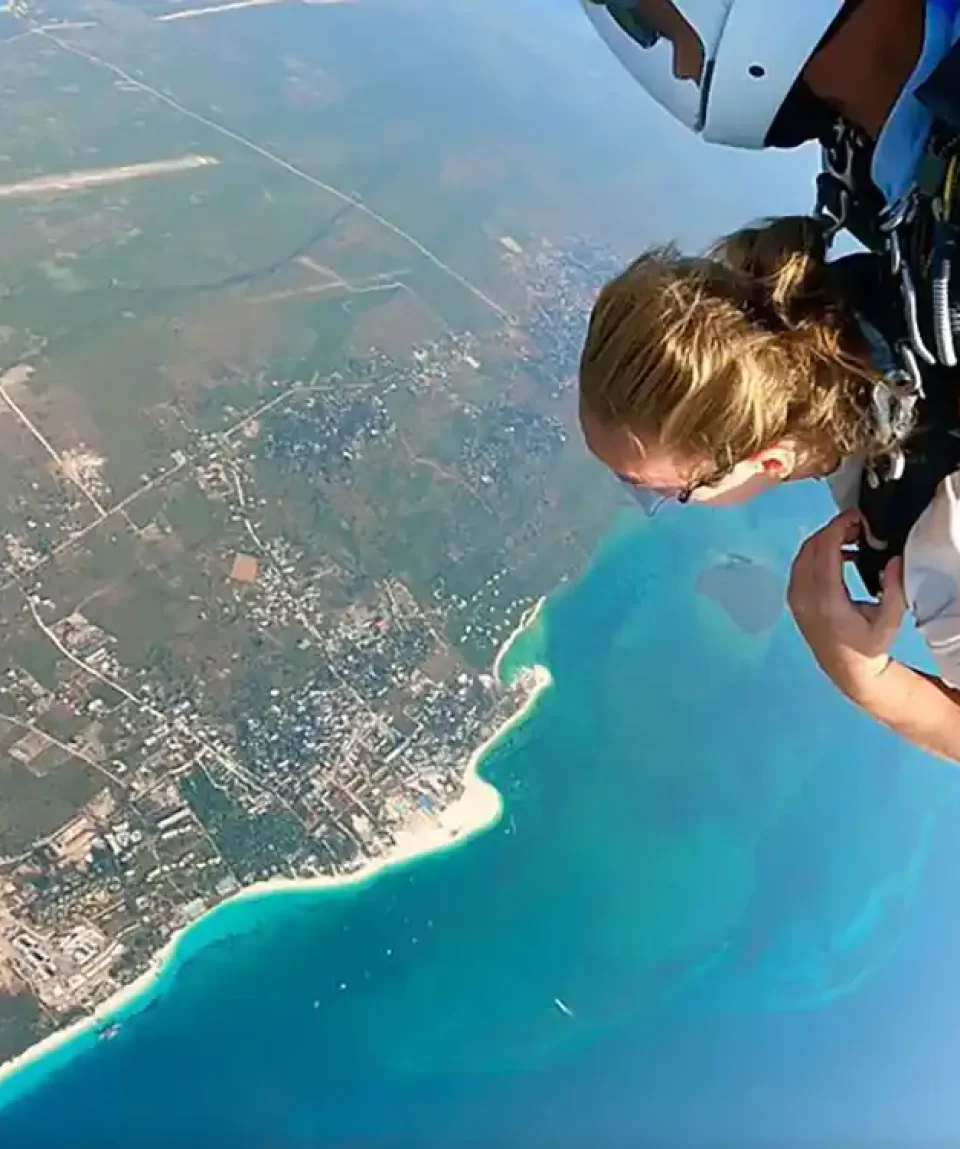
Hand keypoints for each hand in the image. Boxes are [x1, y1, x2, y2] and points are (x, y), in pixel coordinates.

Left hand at [787, 508, 907, 699]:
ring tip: (850, 537)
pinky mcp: (793, 600)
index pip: (824, 551)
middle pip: (809, 548)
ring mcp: (795, 599)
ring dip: (822, 540)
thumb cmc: (869, 646)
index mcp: (826, 601)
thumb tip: (894, 559)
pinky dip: (815, 553)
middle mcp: (804, 598)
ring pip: (802, 555)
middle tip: (856, 525)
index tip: (855, 517)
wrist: (847, 670)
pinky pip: (799, 567)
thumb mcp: (889, 620)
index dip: (838, 528)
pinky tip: (838, 554)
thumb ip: (894, 589)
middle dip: (831, 530)